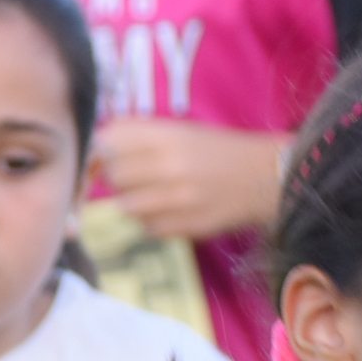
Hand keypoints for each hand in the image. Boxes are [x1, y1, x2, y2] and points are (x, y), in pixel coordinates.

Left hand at [93, 119, 283, 242]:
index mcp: (168, 136)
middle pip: (115, 176)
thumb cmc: (217, 151)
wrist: (265, 177)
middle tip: (133, 178)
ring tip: (150, 196)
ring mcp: (181, 198)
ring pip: (127, 207)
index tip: (108, 156)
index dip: (103, 151)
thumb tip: (96, 146)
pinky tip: (167, 212)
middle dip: (116, 178)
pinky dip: (151, 223)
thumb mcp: (180, 131)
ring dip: (132, 203)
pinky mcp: (189, 225)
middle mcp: (171, 165)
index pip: (109, 143)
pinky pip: (149, 229)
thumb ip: (138, 135)